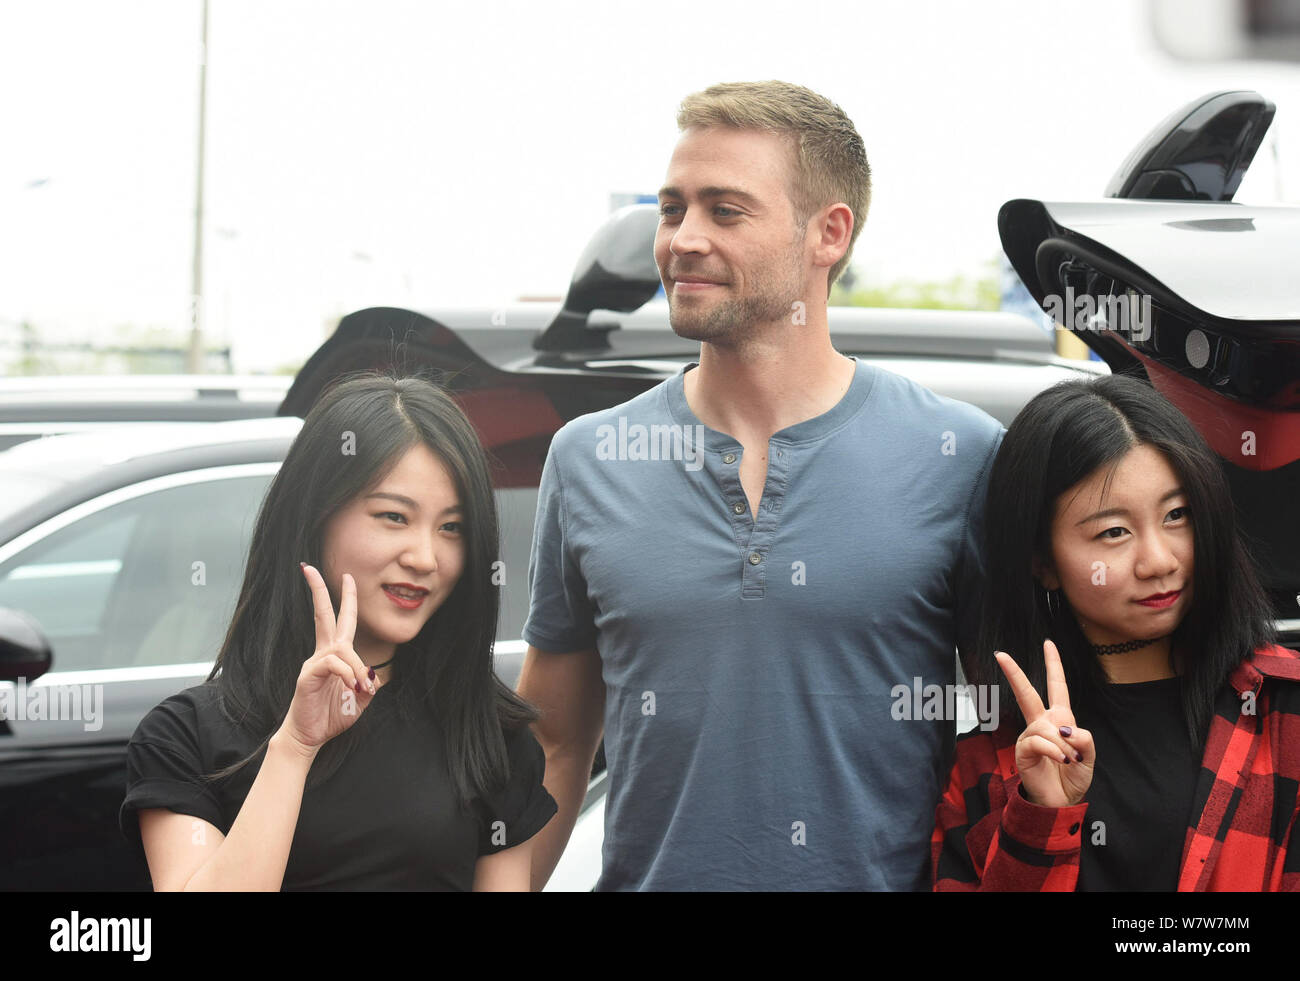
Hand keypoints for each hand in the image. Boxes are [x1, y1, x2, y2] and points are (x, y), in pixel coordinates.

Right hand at [277, 564, 381, 755]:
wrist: (310, 737)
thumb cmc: (332, 716)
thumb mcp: (360, 700)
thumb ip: (368, 683)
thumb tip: (370, 672)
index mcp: (336, 656)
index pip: (342, 622)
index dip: (346, 600)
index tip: (347, 577)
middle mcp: (324, 654)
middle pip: (325, 615)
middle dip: (325, 591)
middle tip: (318, 569)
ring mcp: (314, 662)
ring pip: (342, 648)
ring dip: (356, 668)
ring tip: (359, 689)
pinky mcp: (307, 675)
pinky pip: (333, 664)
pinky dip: (347, 674)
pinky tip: (350, 688)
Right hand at [994, 640, 1094, 807]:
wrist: (1060, 802)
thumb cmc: (1072, 778)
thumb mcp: (1089, 756)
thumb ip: (1084, 738)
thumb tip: (1064, 728)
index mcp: (1059, 720)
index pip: (1056, 687)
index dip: (1053, 665)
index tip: (1048, 643)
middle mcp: (1042, 724)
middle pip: (1027, 693)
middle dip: (1014, 673)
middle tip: (1000, 654)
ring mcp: (1030, 736)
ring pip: (1047, 727)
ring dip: (1063, 745)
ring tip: (1069, 760)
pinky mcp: (1023, 750)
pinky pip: (1040, 741)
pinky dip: (1055, 751)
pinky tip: (1061, 760)